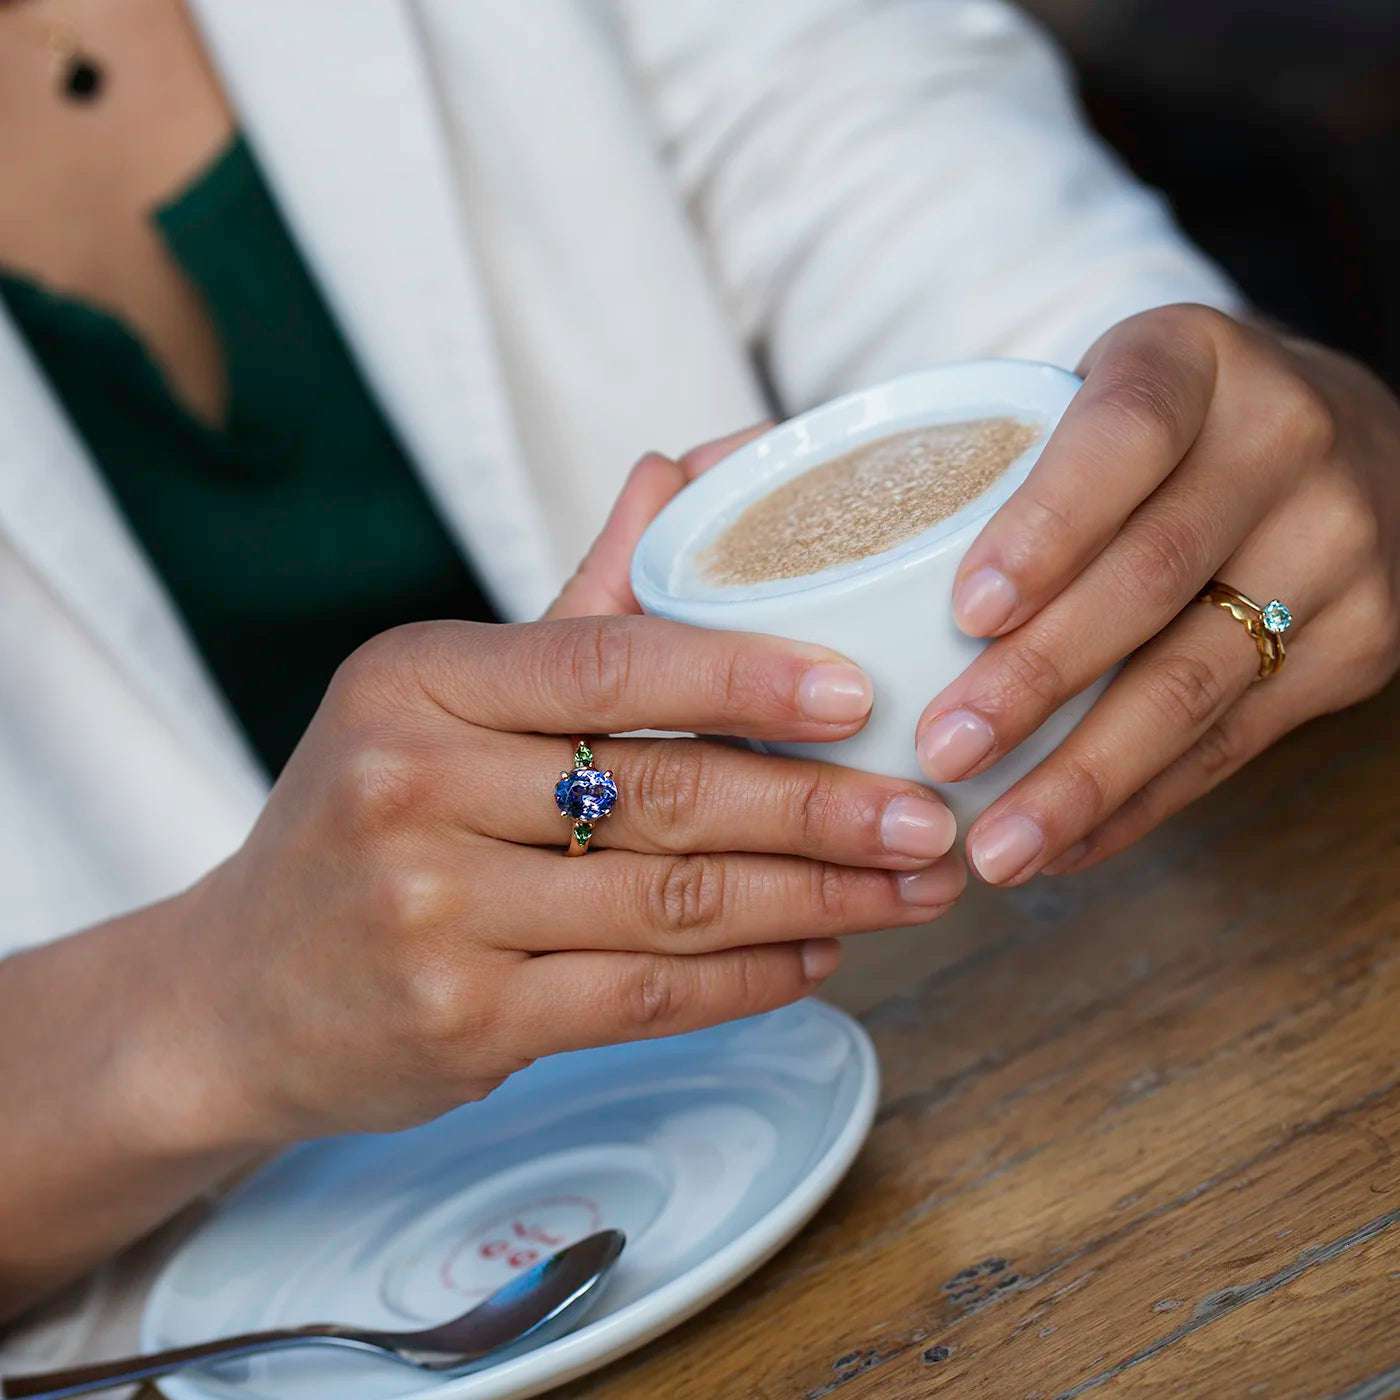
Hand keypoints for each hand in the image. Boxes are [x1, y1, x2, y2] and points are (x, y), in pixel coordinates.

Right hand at [184, 441, 960, 1145]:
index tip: (861, 692)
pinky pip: (644, 997)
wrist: (240, 990)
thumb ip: (576, 598)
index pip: (609, 662)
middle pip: (663, 793)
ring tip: (910, 889)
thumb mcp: (439, 699)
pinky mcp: (462, 1025)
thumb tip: (679, 469)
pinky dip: (749, 979)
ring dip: (814, 897)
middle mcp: (412, 791)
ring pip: (672, 903)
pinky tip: (822, 952)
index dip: (747, 675)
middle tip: (928, 813)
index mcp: (416, 683)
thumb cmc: (365, 818)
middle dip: (820, 808)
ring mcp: (433, 918)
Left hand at [915, 305, 1399, 882]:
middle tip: (943, 752)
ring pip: (1196, 681)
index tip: (964, 614)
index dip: (1045, 527)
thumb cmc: (1168, 428)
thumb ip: (1009, 459)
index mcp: (1194, 361)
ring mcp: (1337, 547)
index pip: (1121, 436)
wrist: (1342, 434)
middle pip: (1150, 575)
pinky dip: (1139, 804)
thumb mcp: (1099, 394)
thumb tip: (846, 585)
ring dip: (1084, 777)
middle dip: (1037, 680)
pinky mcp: (1362, 642)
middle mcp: (1285, 442)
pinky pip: (1234, 743)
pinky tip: (1064, 842)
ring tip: (997, 845)